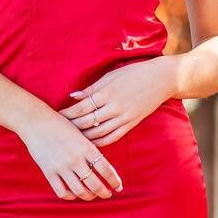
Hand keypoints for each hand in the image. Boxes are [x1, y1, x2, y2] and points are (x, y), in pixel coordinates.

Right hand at [14, 107, 122, 200]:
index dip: (114, 181)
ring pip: (80, 191)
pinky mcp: (49, 171)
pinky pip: (62, 192)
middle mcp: (76, 159)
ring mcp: (62, 166)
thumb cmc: (59, 124)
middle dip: (104, 192)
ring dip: (89, 196)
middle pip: (95, 184)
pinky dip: (70, 196)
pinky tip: (74, 193)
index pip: (106, 169)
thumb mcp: (79, 133)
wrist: (35, 120)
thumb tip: (102, 166)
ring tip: (92, 195)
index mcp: (86, 147)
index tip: (118, 186)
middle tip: (108, 194)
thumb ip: (90, 149)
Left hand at [60, 56, 175, 147]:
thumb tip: (73, 96)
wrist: (160, 79)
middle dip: (73, 126)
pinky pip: (113, 137)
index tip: (56, 116)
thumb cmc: (133, 74)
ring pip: (99, 132)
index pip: (82, 107)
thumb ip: (91, 89)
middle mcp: (114, 107)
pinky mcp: (131, 124)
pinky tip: (91, 143)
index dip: (68, 113)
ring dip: (84, 136)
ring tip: (72, 138)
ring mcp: (124, 117)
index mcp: (107, 92)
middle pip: (88, 121)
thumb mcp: (110, 76)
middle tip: (60, 130)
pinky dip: (100, 142)